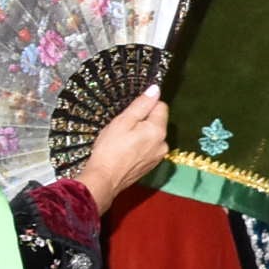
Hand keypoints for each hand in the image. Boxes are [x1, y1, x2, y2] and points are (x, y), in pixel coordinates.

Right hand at [76, 86, 166, 213]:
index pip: (161, 106)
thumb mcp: (123, 121)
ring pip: (152, 135)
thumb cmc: (110, 148)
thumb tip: (155, 89)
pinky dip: (140, 146)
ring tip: (122, 140)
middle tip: (123, 127)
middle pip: (158, 122)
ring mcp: (159, 156)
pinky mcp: (151, 165)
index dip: (146, 105)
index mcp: (158, 130)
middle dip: (143, 121)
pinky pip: (149, 148)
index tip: (130, 113)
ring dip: (141, 134)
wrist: (104, 179)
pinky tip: (125, 151)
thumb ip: (141, 104)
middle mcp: (164, 143)